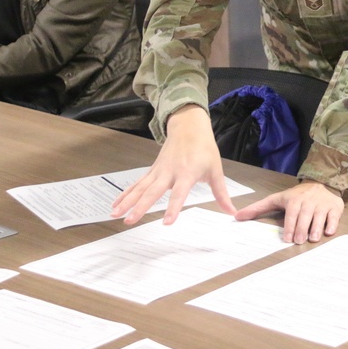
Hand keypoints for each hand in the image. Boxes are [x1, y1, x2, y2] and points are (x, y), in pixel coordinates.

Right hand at [111, 104, 234, 224]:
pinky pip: (137, 184)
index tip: (167, 222)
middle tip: (130, 221)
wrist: (189, 126)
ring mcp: (158, 171)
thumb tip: (232, 212)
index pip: (179, 194)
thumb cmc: (204, 148)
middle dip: (141, 207)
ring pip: (140, 188)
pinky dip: (125, 194)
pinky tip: (115, 205)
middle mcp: (170, 172)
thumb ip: (221, 194)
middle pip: (153, 191)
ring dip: (127, 201)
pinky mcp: (152, 170)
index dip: (173, 208)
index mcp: (187, 173)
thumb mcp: (216, 170)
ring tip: (115, 215)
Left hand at [235, 180, 343, 243]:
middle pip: (305, 216)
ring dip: (316, 228)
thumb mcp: (277, 199)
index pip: (291, 214)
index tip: (288, 238)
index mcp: (294, 200)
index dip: (290, 226)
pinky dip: (332, 224)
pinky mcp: (334, 207)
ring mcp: (322, 204)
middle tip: (299, 241)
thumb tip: (236, 216)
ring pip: (319, 216)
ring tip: (313, 239)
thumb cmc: (297, 196)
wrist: (322, 184)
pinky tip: (328, 232)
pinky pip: (334, 216)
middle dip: (302, 229)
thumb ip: (258, 208)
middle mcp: (309, 201)